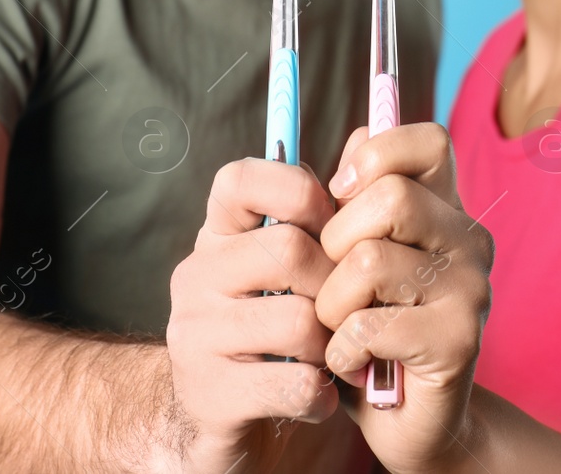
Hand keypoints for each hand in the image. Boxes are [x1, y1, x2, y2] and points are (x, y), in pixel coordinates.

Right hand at [167, 157, 341, 473]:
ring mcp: (195, 335)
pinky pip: (292, 383)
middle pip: (289, 249)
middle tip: (348, 309)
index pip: (240, 178)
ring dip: (331, 344)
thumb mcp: (286, 269)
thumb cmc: (270, 334)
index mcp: (216, 236)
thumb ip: (321, 209)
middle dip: (336, 283)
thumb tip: (366, 134)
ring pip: (297, 320)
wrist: (218, 425)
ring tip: (334, 356)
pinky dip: (320, 394)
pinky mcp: (209, 395)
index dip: (298, 190)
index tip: (329, 223)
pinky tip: (319, 397)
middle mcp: (195, 276)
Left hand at [316, 123, 493, 473]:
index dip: (378, 153)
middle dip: (335, 241)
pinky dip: (341, 351)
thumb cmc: (371, 329)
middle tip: (335, 281)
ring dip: (331, 306)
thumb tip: (356, 138)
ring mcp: (471, 290)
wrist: (407, 423)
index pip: (428, 140)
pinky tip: (353, 365)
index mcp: (445, 208)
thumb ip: (355, 198)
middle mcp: (469, 240)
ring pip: (368, 262)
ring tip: (342, 330)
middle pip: (389, 197)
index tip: (342, 191)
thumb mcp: (353, 256)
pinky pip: (367, 325)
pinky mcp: (459, 341)